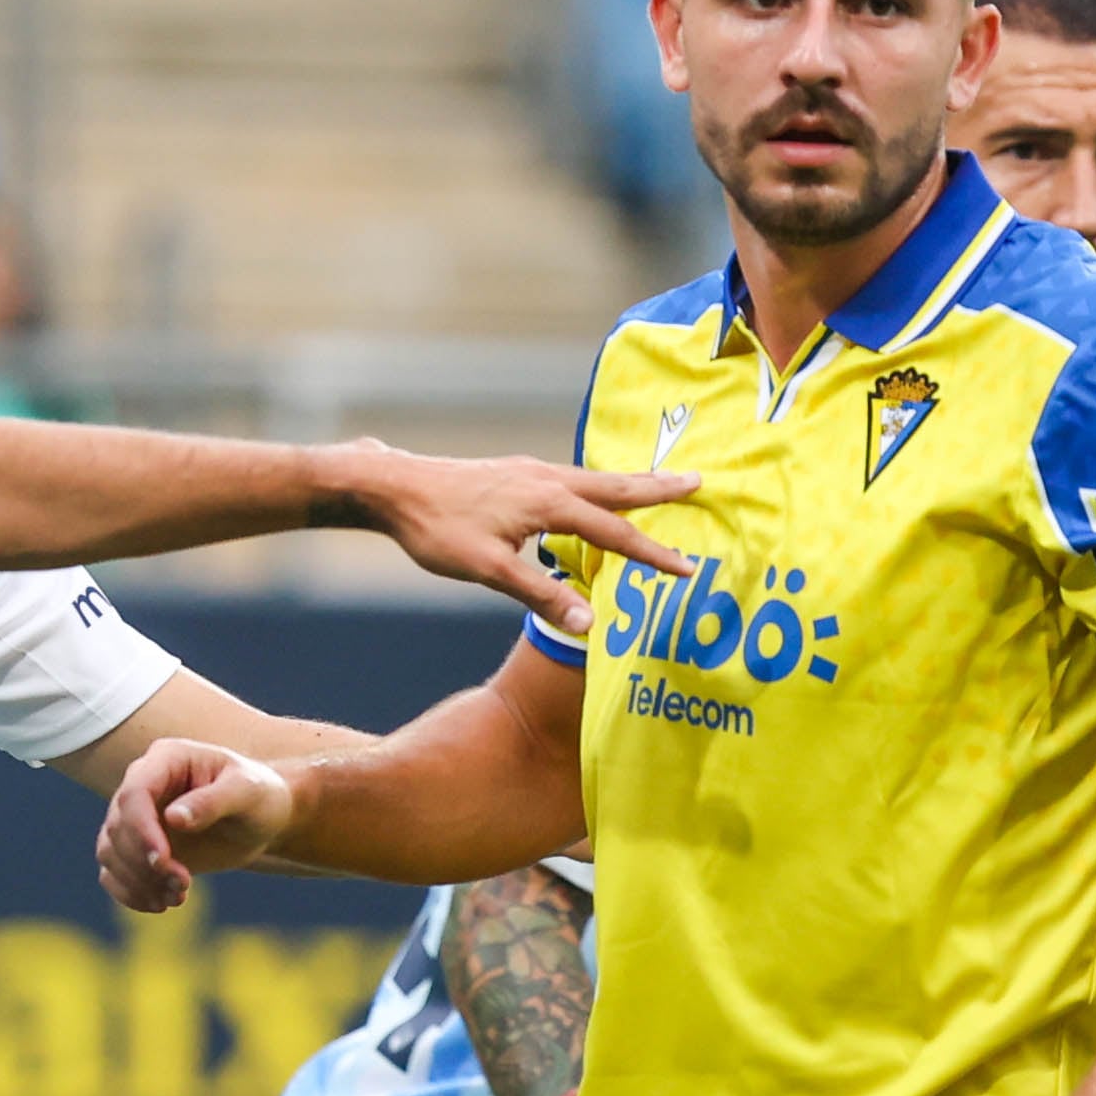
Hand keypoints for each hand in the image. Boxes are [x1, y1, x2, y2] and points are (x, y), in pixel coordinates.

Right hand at [99, 737, 297, 912]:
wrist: (261, 819)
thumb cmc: (258, 795)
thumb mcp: (247, 791)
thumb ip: (212, 801)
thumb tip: (174, 818)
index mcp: (165, 759)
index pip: (133, 794)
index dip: (141, 829)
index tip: (163, 861)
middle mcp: (142, 786)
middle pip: (116, 827)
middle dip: (144, 863)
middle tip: (183, 883)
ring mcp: (137, 818)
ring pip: (109, 853)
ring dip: (138, 881)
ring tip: (177, 896)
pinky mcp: (138, 847)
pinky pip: (113, 873)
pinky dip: (131, 893)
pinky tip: (163, 903)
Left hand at [325, 440, 694, 628]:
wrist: (394, 488)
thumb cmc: (437, 529)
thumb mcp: (488, 569)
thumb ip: (541, 594)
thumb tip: (590, 623)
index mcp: (548, 502)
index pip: (614, 533)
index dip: (653, 554)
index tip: (688, 568)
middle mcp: (547, 479)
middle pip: (616, 487)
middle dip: (660, 488)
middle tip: (701, 482)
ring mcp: (532, 471)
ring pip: (595, 479)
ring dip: (632, 483)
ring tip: (662, 484)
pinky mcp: (516, 473)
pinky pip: (573, 478)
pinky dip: (599, 484)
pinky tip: (594, 492)